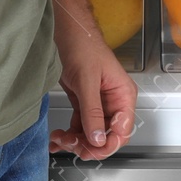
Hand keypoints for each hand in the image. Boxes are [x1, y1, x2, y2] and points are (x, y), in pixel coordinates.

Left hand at [50, 28, 136, 160]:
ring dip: (74, 141)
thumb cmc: (83, 45)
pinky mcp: (83, 101)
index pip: (122, 131)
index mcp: (123, 95)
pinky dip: (69, 134)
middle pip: (106, 136)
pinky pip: (79, 125)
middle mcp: (113, 101)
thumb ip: (93, 111)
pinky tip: (57, 138)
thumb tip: (98, 139)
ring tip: (59, 138)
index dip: (107, 145)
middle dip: (87, 144)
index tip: (89, 150)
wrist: (66, 30)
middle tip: (69, 143)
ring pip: (91, 134)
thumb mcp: (87, 80)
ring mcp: (98, 103)